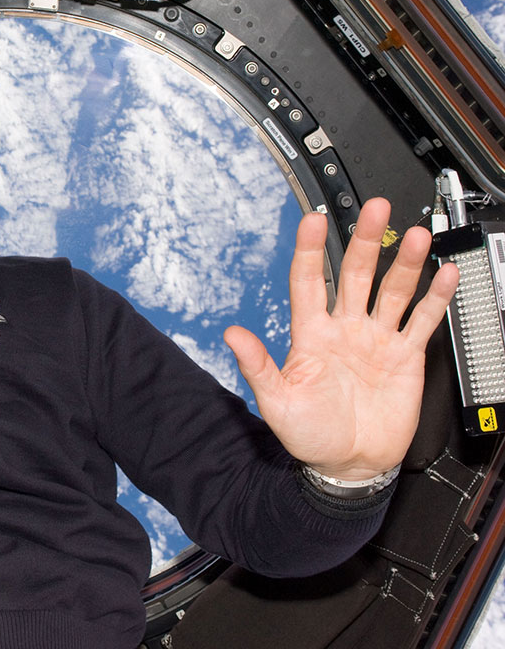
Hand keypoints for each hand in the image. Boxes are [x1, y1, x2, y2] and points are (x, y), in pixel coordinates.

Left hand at [223, 197, 458, 479]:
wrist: (349, 465)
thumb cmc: (309, 435)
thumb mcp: (277, 402)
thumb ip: (257, 366)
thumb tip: (231, 335)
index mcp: (311, 334)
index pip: (308, 280)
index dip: (309, 249)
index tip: (311, 219)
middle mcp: (344, 328)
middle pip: (354, 274)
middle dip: (364, 240)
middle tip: (374, 209)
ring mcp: (376, 339)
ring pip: (392, 290)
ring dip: (405, 263)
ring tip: (417, 235)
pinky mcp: (404, 357)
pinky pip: (421, 321)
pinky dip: (435, 297)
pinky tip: (444, 273)